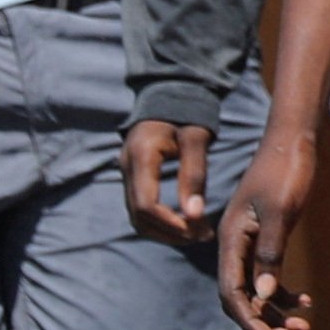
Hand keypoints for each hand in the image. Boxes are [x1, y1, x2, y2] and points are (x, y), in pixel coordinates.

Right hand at [124, 116, 220, 243]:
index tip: (198, 231)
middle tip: (202, 236)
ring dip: (165, 231)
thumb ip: (194, 175)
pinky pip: (141, 209)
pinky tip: (185, 222)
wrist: (170, 93)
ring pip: (137, 218)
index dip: (170, 225)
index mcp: (141, 157)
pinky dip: (161, 222)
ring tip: (197, 233)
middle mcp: (127, 167)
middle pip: (139, 217)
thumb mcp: (196, 139)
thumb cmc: (187, 113)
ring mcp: (126, 173)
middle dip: (170, 232)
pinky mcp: (132, 177)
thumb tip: (194, 214)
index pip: (146, 205)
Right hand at [218, 115, 319, 329]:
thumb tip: (262, 295)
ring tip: (303, 328)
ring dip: (275, 312)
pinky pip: (267, 275)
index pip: (231, 291)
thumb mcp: (281, 212)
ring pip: (255, 290)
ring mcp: (250, 242)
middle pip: (240, 297)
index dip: (249, 319)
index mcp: (231, 239)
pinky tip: (306, 301)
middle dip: (263, 322)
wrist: (293, 141)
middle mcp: (235, 244)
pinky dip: (283, 292)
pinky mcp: (265, 238)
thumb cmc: (287, 172)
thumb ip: (270, 253)